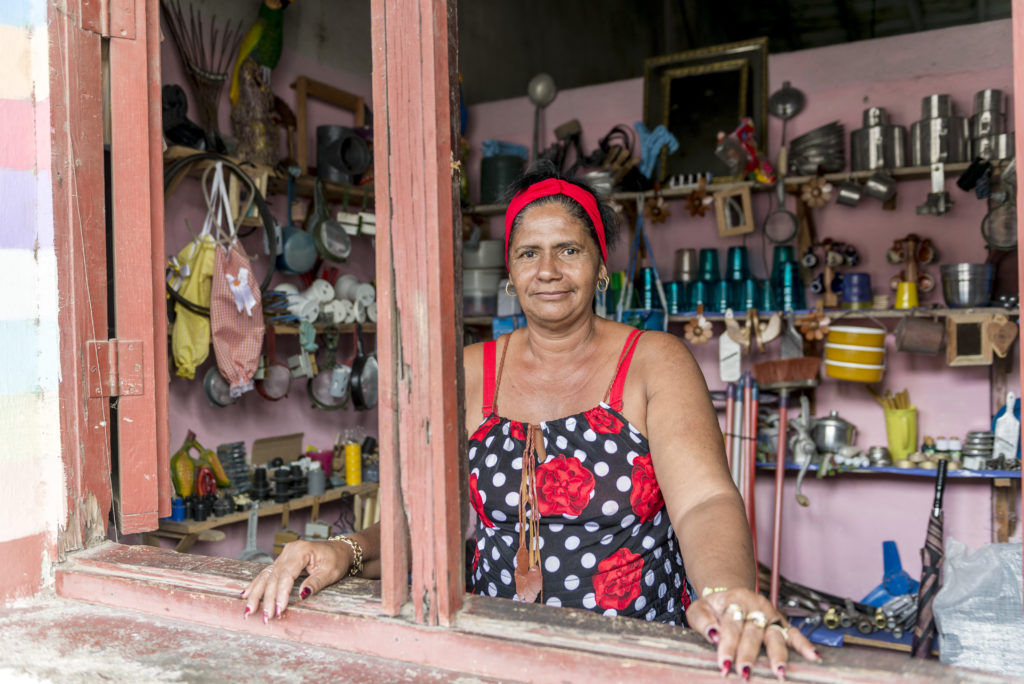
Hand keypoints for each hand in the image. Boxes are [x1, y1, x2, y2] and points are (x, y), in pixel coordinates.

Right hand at [240, 539, 352, 622]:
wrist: (340, 549)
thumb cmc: (337, 559)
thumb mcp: (331, 572)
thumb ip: (316, 582)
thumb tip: (302, 595)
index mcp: (301, 551)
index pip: (286, 575)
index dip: (281, 594)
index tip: (279, 610)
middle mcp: (289, 552)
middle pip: (273, 577)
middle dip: (267, 599)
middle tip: (265, 617)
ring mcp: (284, 556)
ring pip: (266, 576)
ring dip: (256, 594)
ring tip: (248, 610)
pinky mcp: (282, 561)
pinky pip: (266, 573)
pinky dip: (256, 585)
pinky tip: (245, 594)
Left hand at [686, 588, 820, 679]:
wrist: (730, 596)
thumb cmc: (714, 608)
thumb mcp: (700, 608)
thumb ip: (702, 620)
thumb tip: (713, 634)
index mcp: (732, 601)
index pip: (730, 626)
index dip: (727, 646)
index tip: (725, 664)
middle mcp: (754, 607)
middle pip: (752, 633)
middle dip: (749, 654)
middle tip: (746, 673)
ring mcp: (769, 615)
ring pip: (774, 635)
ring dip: (777, 654)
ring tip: (779, 671)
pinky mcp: (781, 623)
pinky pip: (794, 634)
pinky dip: (804, 645)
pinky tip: (813, 657)